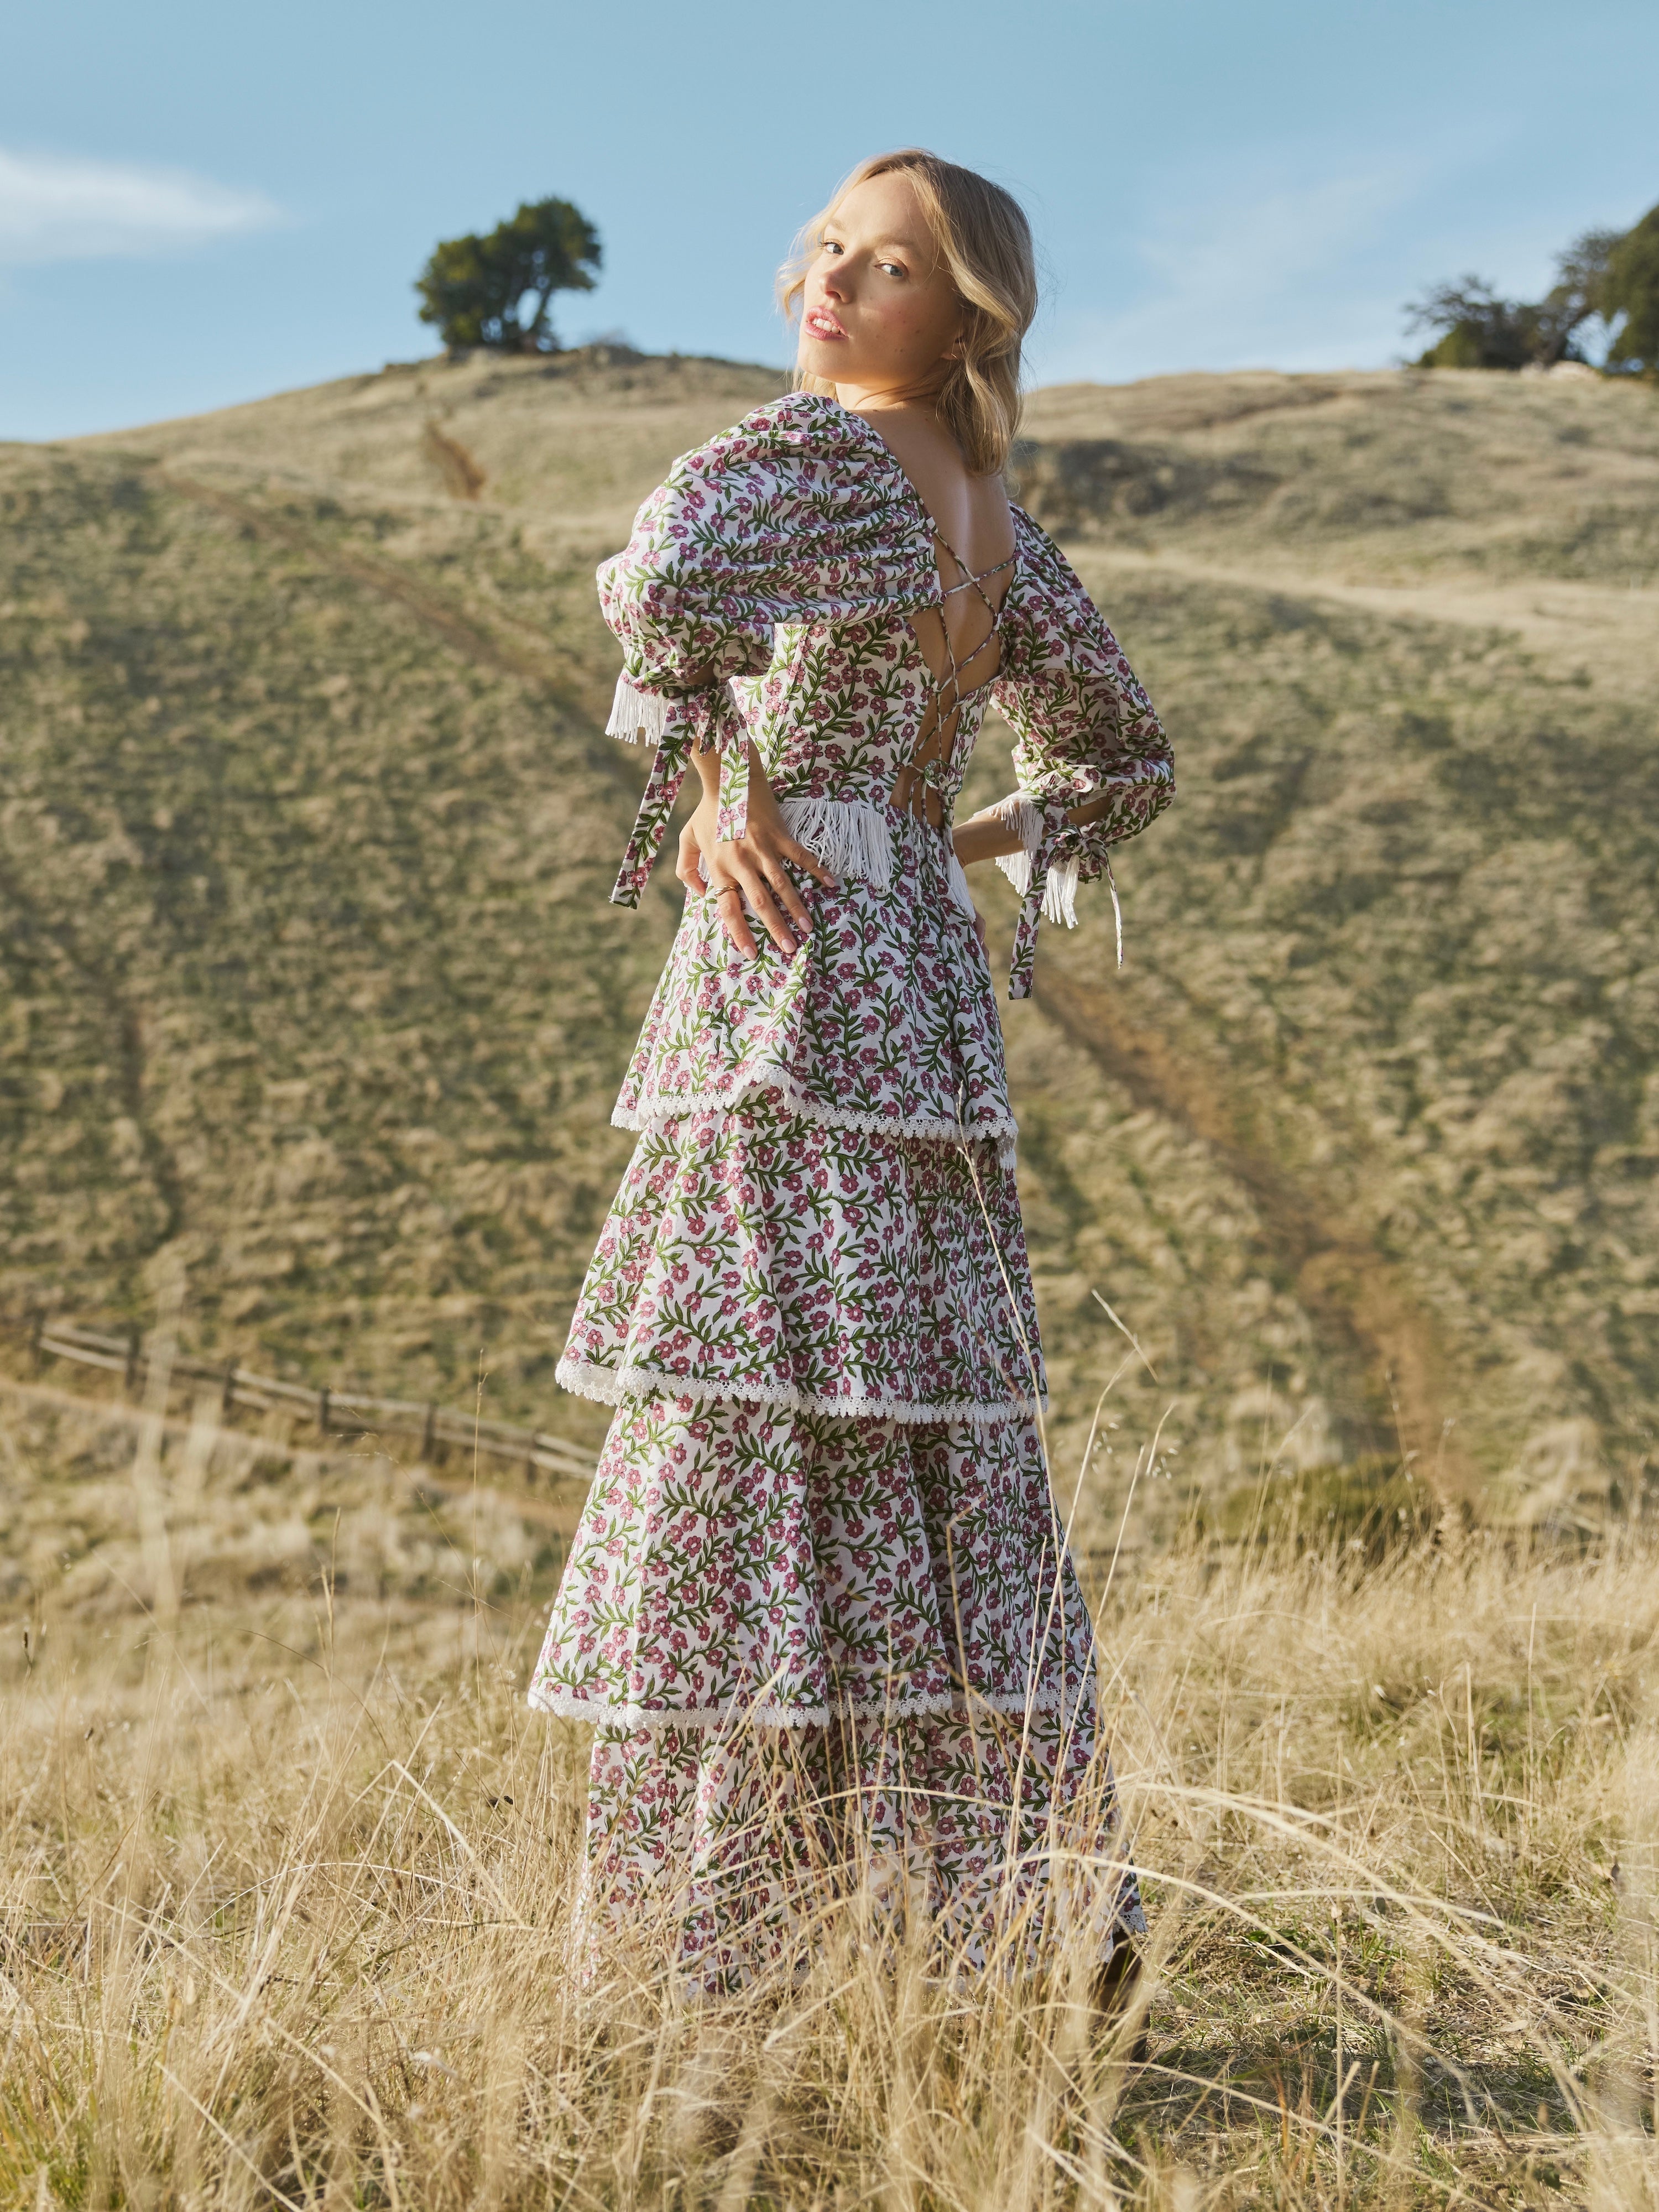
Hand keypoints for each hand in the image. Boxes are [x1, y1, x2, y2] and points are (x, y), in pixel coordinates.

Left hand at [676, 783, 835, 960]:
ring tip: (808, 927)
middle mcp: (742, 862)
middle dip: (775, 928)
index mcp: (720, 867)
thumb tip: (701, 895)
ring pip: (782, 885)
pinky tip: (831, 884)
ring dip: (796, 907)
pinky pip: (801, 856)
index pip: (729, 908)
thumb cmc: (707, 811)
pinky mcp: (779, 835)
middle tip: (789, 949)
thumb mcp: (687, 839)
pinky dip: (817, 870)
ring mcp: (763, 849)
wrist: (728, 778)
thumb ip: (686, 870)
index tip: (751, 952)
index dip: (739, 932)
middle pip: (760, 903)